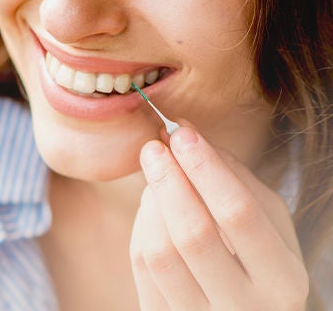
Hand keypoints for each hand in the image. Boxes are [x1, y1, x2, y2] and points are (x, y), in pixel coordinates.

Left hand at [129, 126, 308, 309]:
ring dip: (151, 204)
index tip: (181, 133)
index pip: (239, 214)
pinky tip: (151, 207)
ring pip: (160, 253)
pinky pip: (142, 268)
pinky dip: (141, 227)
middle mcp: (246, 309)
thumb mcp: (267, 222)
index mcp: (282, 280)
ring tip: (157, 178)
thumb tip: (185, 130)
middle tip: (153, 147)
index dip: (206, 169)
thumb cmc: (257, 258)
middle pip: (193, 235)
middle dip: (169, 181)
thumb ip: (234, 175)